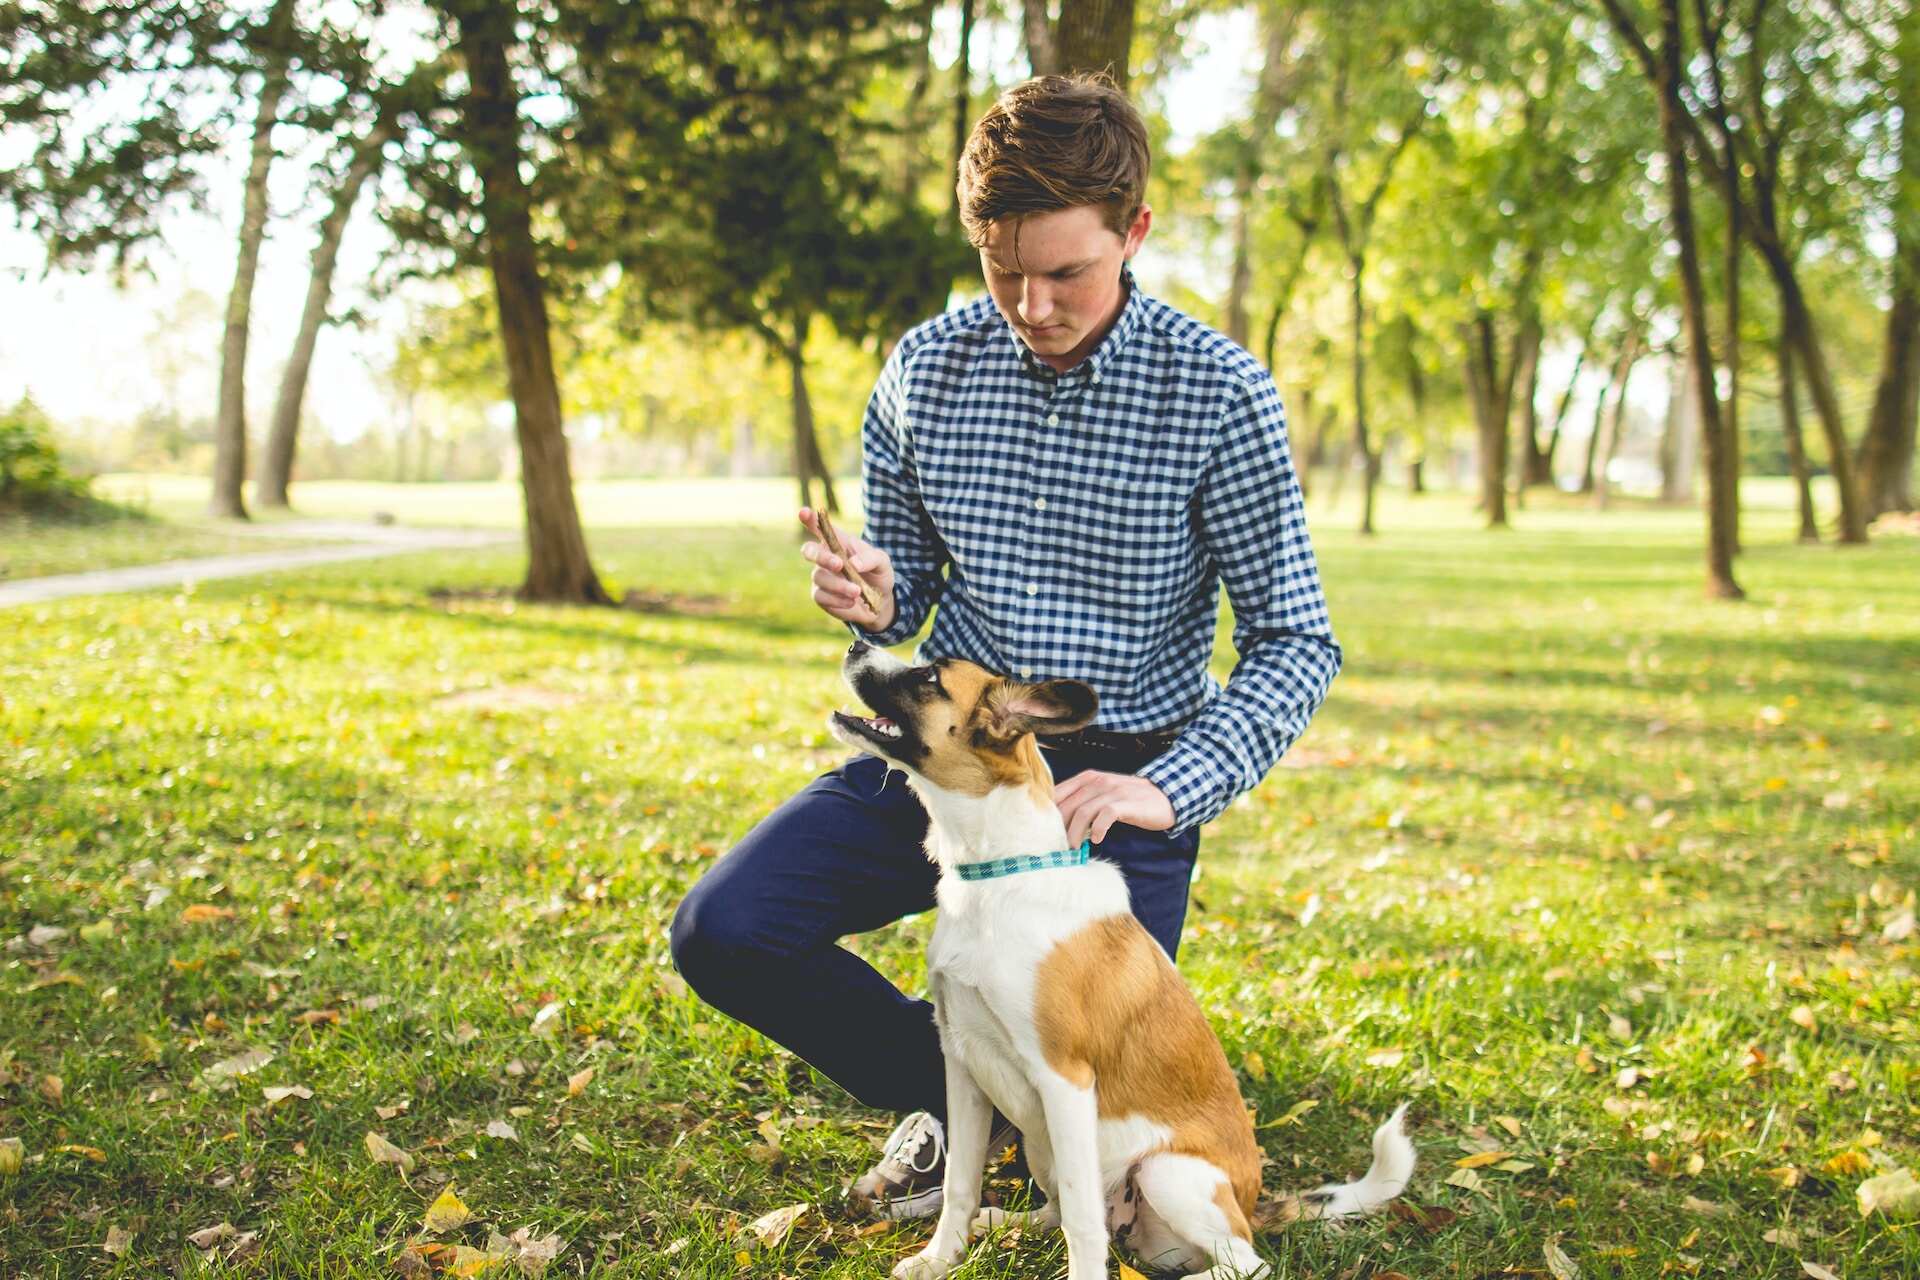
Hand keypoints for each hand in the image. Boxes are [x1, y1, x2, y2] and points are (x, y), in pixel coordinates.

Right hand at [799, 508, 896, 632]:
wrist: (880, 600)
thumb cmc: (878, 573)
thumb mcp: (882, 561)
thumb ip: (870, 558)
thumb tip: (853, 564)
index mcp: (838, 542)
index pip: (819, 527)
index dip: (809, 519)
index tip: (804, 512)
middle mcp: (825, 557)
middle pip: (809, 551)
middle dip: (821, 557)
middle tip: (839, 564)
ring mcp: (821, 576)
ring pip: (819, 577)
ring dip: (838, 585)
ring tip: (857, 591)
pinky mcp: (821, 596)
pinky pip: (821, 597)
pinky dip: (837, 600)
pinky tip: (851, 601)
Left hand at [1053, 770, 1173, 845]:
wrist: (1166, 795)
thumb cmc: (1130, 799)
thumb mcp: (1103, 795)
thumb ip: (1083, 802)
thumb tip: (1058, 823)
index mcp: (1087, 778)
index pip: (1057, 793)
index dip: (1047, 814)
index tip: (1044, 833)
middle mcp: (1097, 781)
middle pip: (1067, 805)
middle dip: (1059, 828)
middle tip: (1057, 847)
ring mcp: (1113, 791)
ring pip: (1083, 812)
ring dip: (1075, 833)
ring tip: (1073, 848)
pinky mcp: (1127, 802)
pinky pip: (1106, 815)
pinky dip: (1098, 829)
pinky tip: (1097, 840)